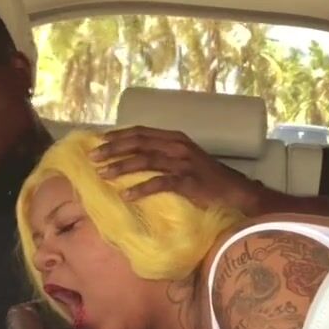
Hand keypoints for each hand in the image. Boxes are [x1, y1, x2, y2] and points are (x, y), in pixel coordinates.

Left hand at [90, 126, 266, 214]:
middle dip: (112, 150)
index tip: (98, 142)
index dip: (118, 136)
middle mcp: (177, 146)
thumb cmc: (208, 179)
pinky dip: (141, 189)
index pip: (140, 132)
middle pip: (138, 143)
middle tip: (93, 158)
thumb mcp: (185, 160)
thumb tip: (135, 160)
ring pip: (145, 160)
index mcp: (175, 138)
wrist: (236, 192)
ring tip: (103, 175)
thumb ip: (164, 156)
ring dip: (121, 167)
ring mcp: (183, 163)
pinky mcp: (188, 182)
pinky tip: (127, 196)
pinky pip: (159, 183)